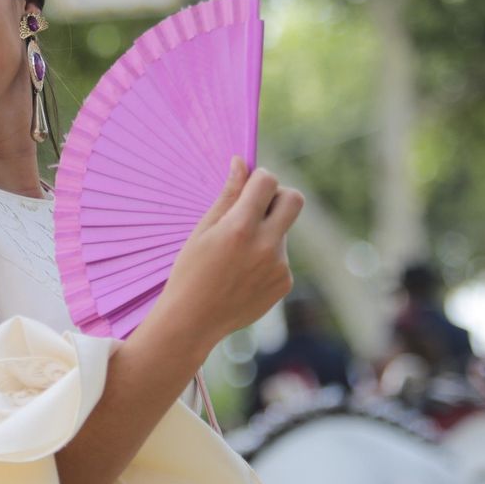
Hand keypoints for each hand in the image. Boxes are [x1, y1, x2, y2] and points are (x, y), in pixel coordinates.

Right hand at [139, 156, 301, 367]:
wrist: (193, 321)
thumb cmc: (190, 272)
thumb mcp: (203, 231)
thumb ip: (228, 196)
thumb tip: (241, 162)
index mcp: (240, 228)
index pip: (268, 181)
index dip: (259, 177)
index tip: (249, 184)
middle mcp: (266, 246)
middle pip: (294, 200)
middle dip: (279, 195)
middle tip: (258, 206)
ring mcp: (279, 267)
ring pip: (283, 231)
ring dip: (266, 232)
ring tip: (235, 256)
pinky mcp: (284, 283)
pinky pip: (281, 257)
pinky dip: (266, 258)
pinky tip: (242, 274)